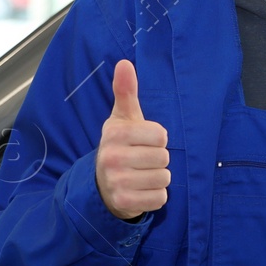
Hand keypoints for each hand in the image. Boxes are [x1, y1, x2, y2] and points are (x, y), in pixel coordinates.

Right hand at [95, 59, 169, 221]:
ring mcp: (117, 182)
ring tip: (142, 175)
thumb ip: (126, 92)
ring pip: (164, 178)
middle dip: (158, 159)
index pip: (161, 136)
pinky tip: (142, 190)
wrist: (101, 183)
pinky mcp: (124, 202)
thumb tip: (124, 63)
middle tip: (142, 160)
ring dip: (158, 178)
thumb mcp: (122, 118)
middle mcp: (112, 158)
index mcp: (115, 134)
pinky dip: (156, 196)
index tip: (144, 141)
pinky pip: (160, 198)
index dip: (158, 139)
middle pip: (164, 157)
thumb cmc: (120, 145)